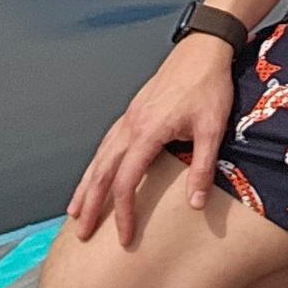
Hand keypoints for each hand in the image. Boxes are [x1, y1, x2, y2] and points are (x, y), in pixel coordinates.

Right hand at [67, 34, 236, 246]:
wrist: (203, 49)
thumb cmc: (209, 87)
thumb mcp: (212, 128)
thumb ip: (202, 168)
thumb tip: (195, 204)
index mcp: (147, 132)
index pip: (125, 182)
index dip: (122, 213)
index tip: (123, 237)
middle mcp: (130, 126)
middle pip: (101, 172)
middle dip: (90, 205)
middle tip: (81, 233)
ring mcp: (129, 117)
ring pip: (99, 157)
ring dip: (86, 185)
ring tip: (75, 210)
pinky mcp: (133, 112)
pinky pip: (106, 143)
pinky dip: (95, 164)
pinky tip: (95, 174)